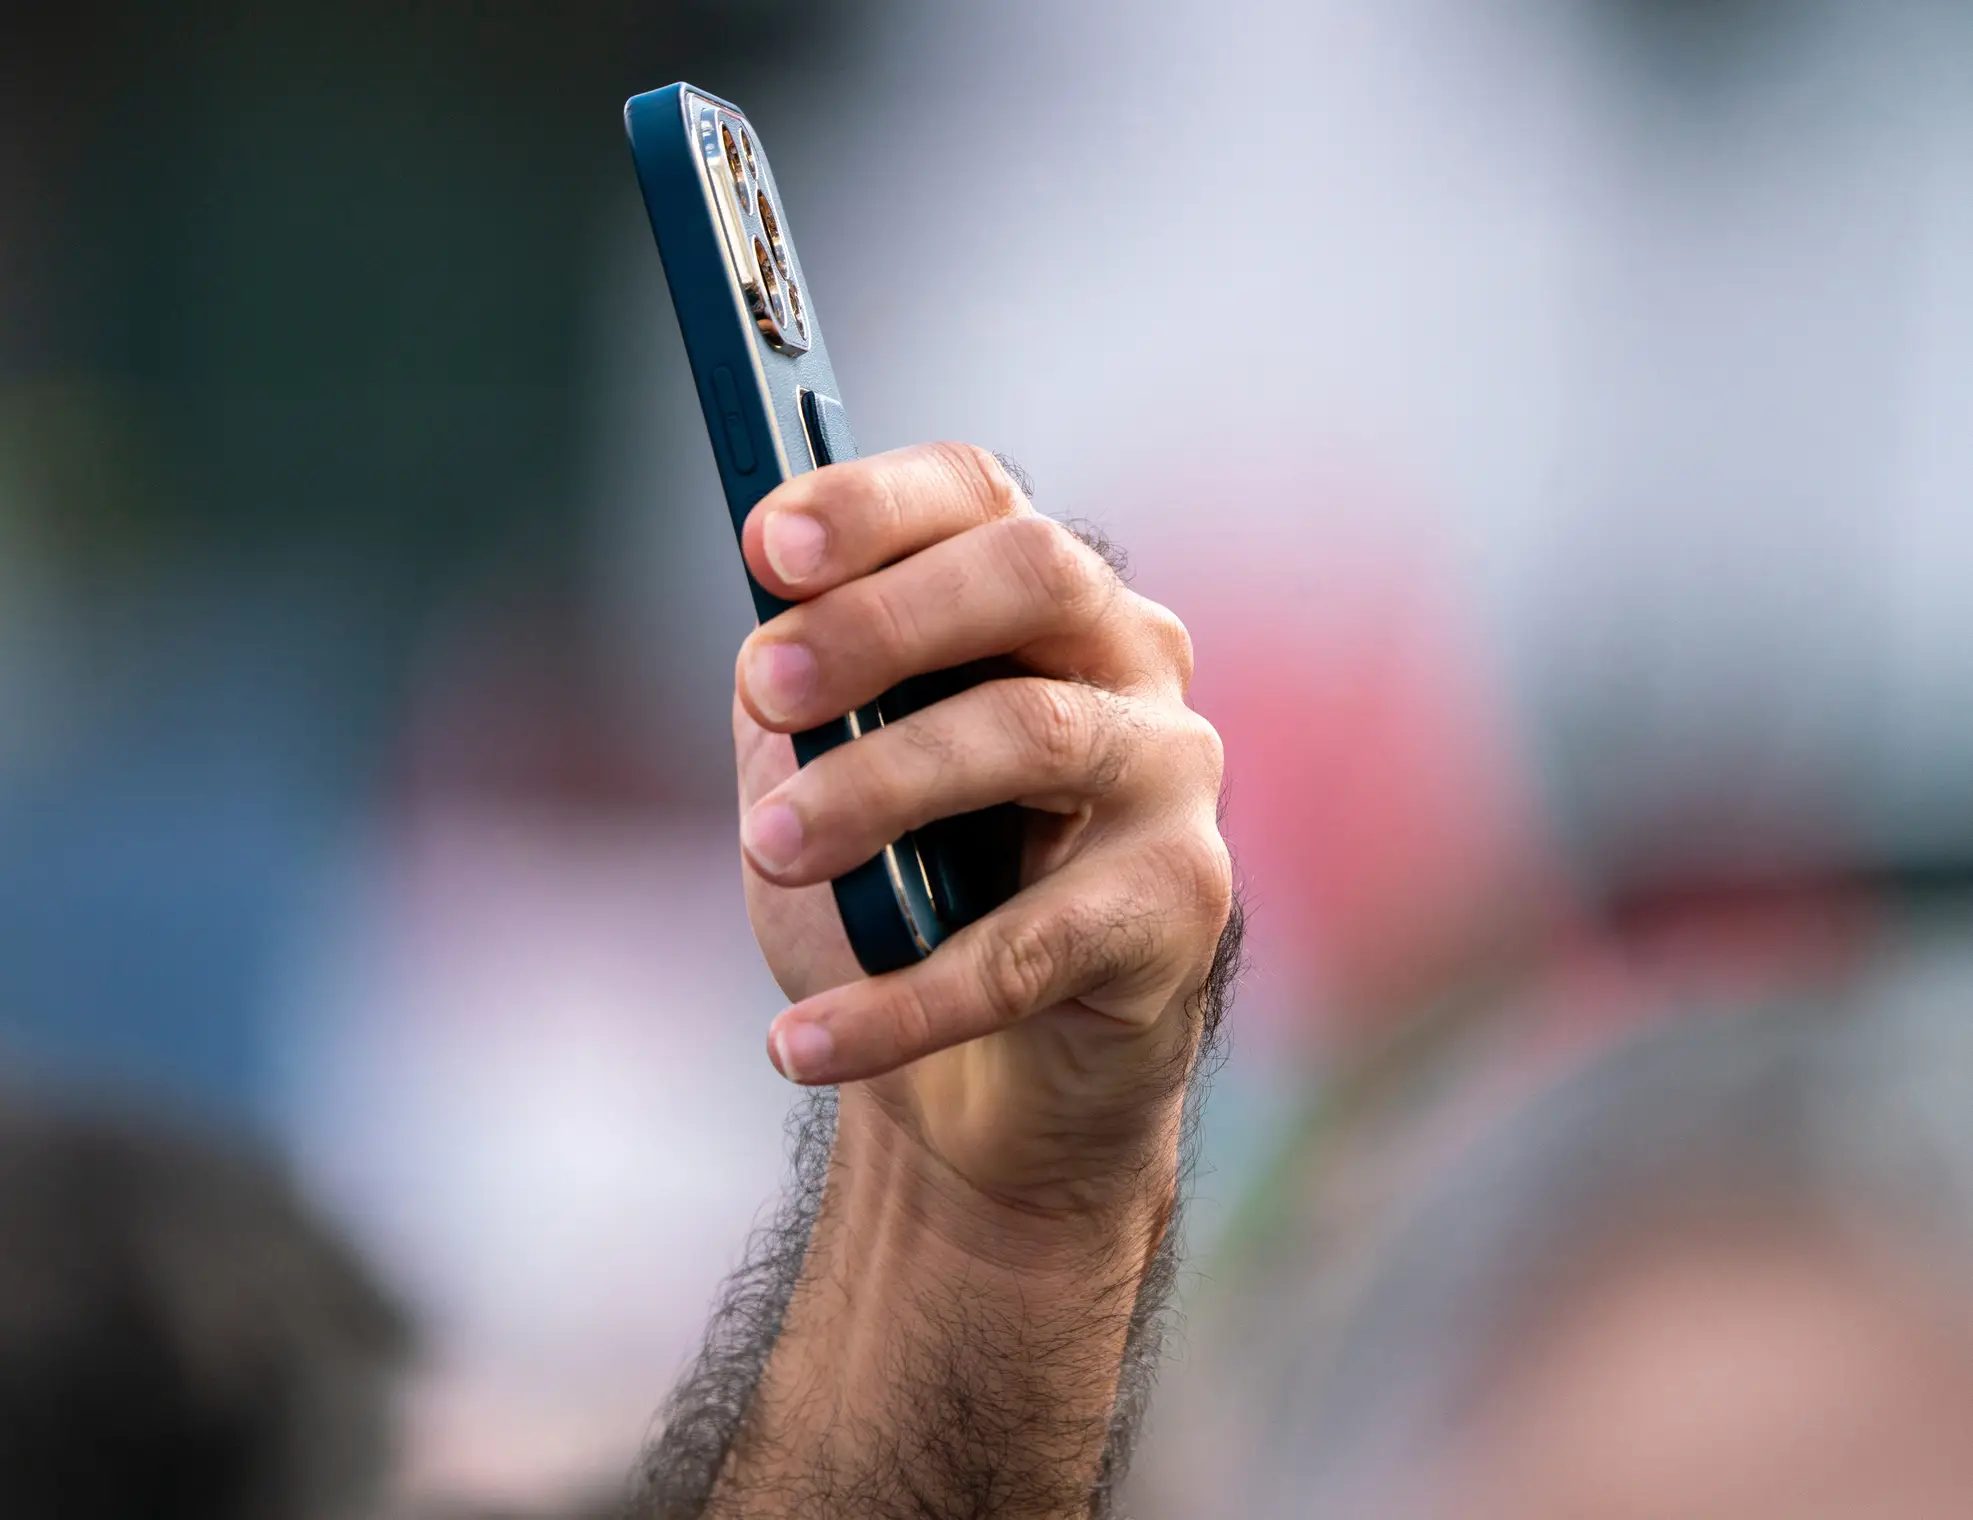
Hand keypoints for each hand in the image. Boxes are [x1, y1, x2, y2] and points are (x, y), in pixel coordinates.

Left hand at [731, 442, 1233, 1219]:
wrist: (982, 1078)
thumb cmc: (903, 899)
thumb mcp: (822, 774)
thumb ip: (802, 698)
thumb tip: (766, 644)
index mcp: (1035, 599)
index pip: (976, 496)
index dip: (871, 504)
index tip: (763, 546)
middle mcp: (1128, 658)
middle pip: (1031, 574)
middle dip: (880, 619)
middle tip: (767, 687)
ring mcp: (1171, 773)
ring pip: (1031, 734)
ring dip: (878, 787)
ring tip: (771, 850)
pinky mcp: (1182, 903)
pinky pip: (1031, 945)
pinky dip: (902, 1003)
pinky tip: (802, 1043)